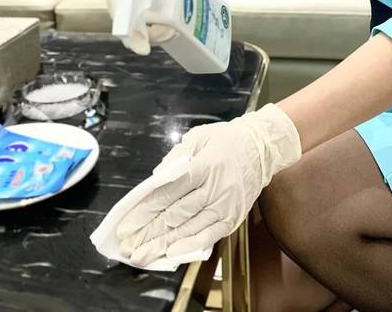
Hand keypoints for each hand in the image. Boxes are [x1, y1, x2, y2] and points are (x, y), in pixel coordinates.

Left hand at [115, 103, 301, 266]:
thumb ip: (176, 157)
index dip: (146, 209)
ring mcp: (225, 205)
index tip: (127, 223)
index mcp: (205, 165)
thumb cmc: (227, 140)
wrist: (263, 147)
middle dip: (149, 231)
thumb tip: (155, 180)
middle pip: (176, 213)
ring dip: (163, 244)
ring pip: (190, 228)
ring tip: (142, 256)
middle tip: (127, 246)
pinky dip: (189, 246)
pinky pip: (209, 236)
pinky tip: (171, 255)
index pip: (170, 190)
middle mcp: (215, 188)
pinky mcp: (233, 218)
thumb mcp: (199, 136)